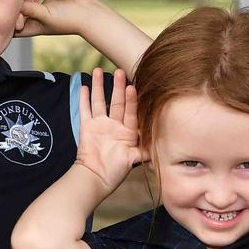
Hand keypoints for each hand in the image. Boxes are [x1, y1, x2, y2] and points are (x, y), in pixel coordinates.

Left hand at [15, 0, 92, 36]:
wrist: (86, 12)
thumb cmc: (67, 19)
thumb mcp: (45, 15)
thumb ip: (30, 8)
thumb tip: (16, 3)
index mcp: (34, 27)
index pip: (15, 27)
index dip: (9, 20)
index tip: (10, 11)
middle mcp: (38, 17)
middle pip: (20, 11)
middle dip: (16, 4)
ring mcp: (44, 6)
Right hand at [74, 68, 140, 192]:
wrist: (96, 178)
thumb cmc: (116, 171)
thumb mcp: (134, 159)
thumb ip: (146, 151)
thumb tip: (164, 148)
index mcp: (128, 131)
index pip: (131, 111)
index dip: (132, 99)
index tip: (133, 86)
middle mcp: (115, 125)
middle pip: (116, 102)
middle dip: (118, 86)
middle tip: (119, 70)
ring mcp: (100, 125)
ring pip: (99, 101)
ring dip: (99, 86)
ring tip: (98, 70)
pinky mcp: (87, 127)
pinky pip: (85, 110)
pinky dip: (84, 98)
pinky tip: (85, 85)